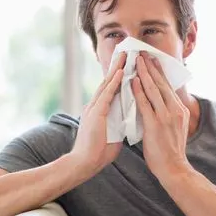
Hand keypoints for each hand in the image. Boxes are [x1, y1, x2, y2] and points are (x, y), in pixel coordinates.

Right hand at [70, 52, 126, 175]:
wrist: (85, 163)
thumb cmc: (98, 153)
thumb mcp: (113, 133)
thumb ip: (119, 123)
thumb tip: (129, 120)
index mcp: (100, 110)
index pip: (110, 89)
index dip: (118, 76)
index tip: (126, 64)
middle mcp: (95, 105)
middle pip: (108, 82)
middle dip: (117, 67)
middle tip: (126, 52)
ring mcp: (94, 108)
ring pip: (107, 84)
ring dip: (116, 69)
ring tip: (125, 55)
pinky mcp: (95, 113)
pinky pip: (107, 95)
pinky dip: (114, 83)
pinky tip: (121, 72)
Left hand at [132, 51, 192, 181]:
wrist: (174, 169)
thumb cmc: (170, 151)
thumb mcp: (175, 128)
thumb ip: (168, 114)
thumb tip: (160, 104)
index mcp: (180, 110)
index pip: (167, 86)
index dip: (158, 72)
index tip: (152, 59)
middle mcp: (175, 110)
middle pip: (161, 84)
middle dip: (151, 67)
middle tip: (142, 53)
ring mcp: (166, 117)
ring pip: (154, 90)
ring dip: (144, 73)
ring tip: (136, 61)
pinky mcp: (156, 124)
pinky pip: (145, 104)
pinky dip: (139, 91)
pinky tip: (133, 81)